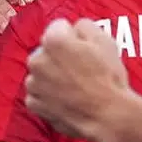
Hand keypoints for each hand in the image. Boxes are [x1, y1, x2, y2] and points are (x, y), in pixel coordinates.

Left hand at [25, 18, 133, 141]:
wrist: (108, 115)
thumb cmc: (108, 77)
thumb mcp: (104, 40)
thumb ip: (84, 25)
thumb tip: (74, 28)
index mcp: (53, 41)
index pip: (59, 27)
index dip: (74, 36)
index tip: (84, 48)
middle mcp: (37, 60)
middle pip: (47, 50)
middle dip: (60, 55)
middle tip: (81, 68)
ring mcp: (34, 84)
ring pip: (41, 72)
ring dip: (52, 75)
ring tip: (75, 85)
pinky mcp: (35, 104)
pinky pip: (38, 93)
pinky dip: (48, 95)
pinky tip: (66, 98)